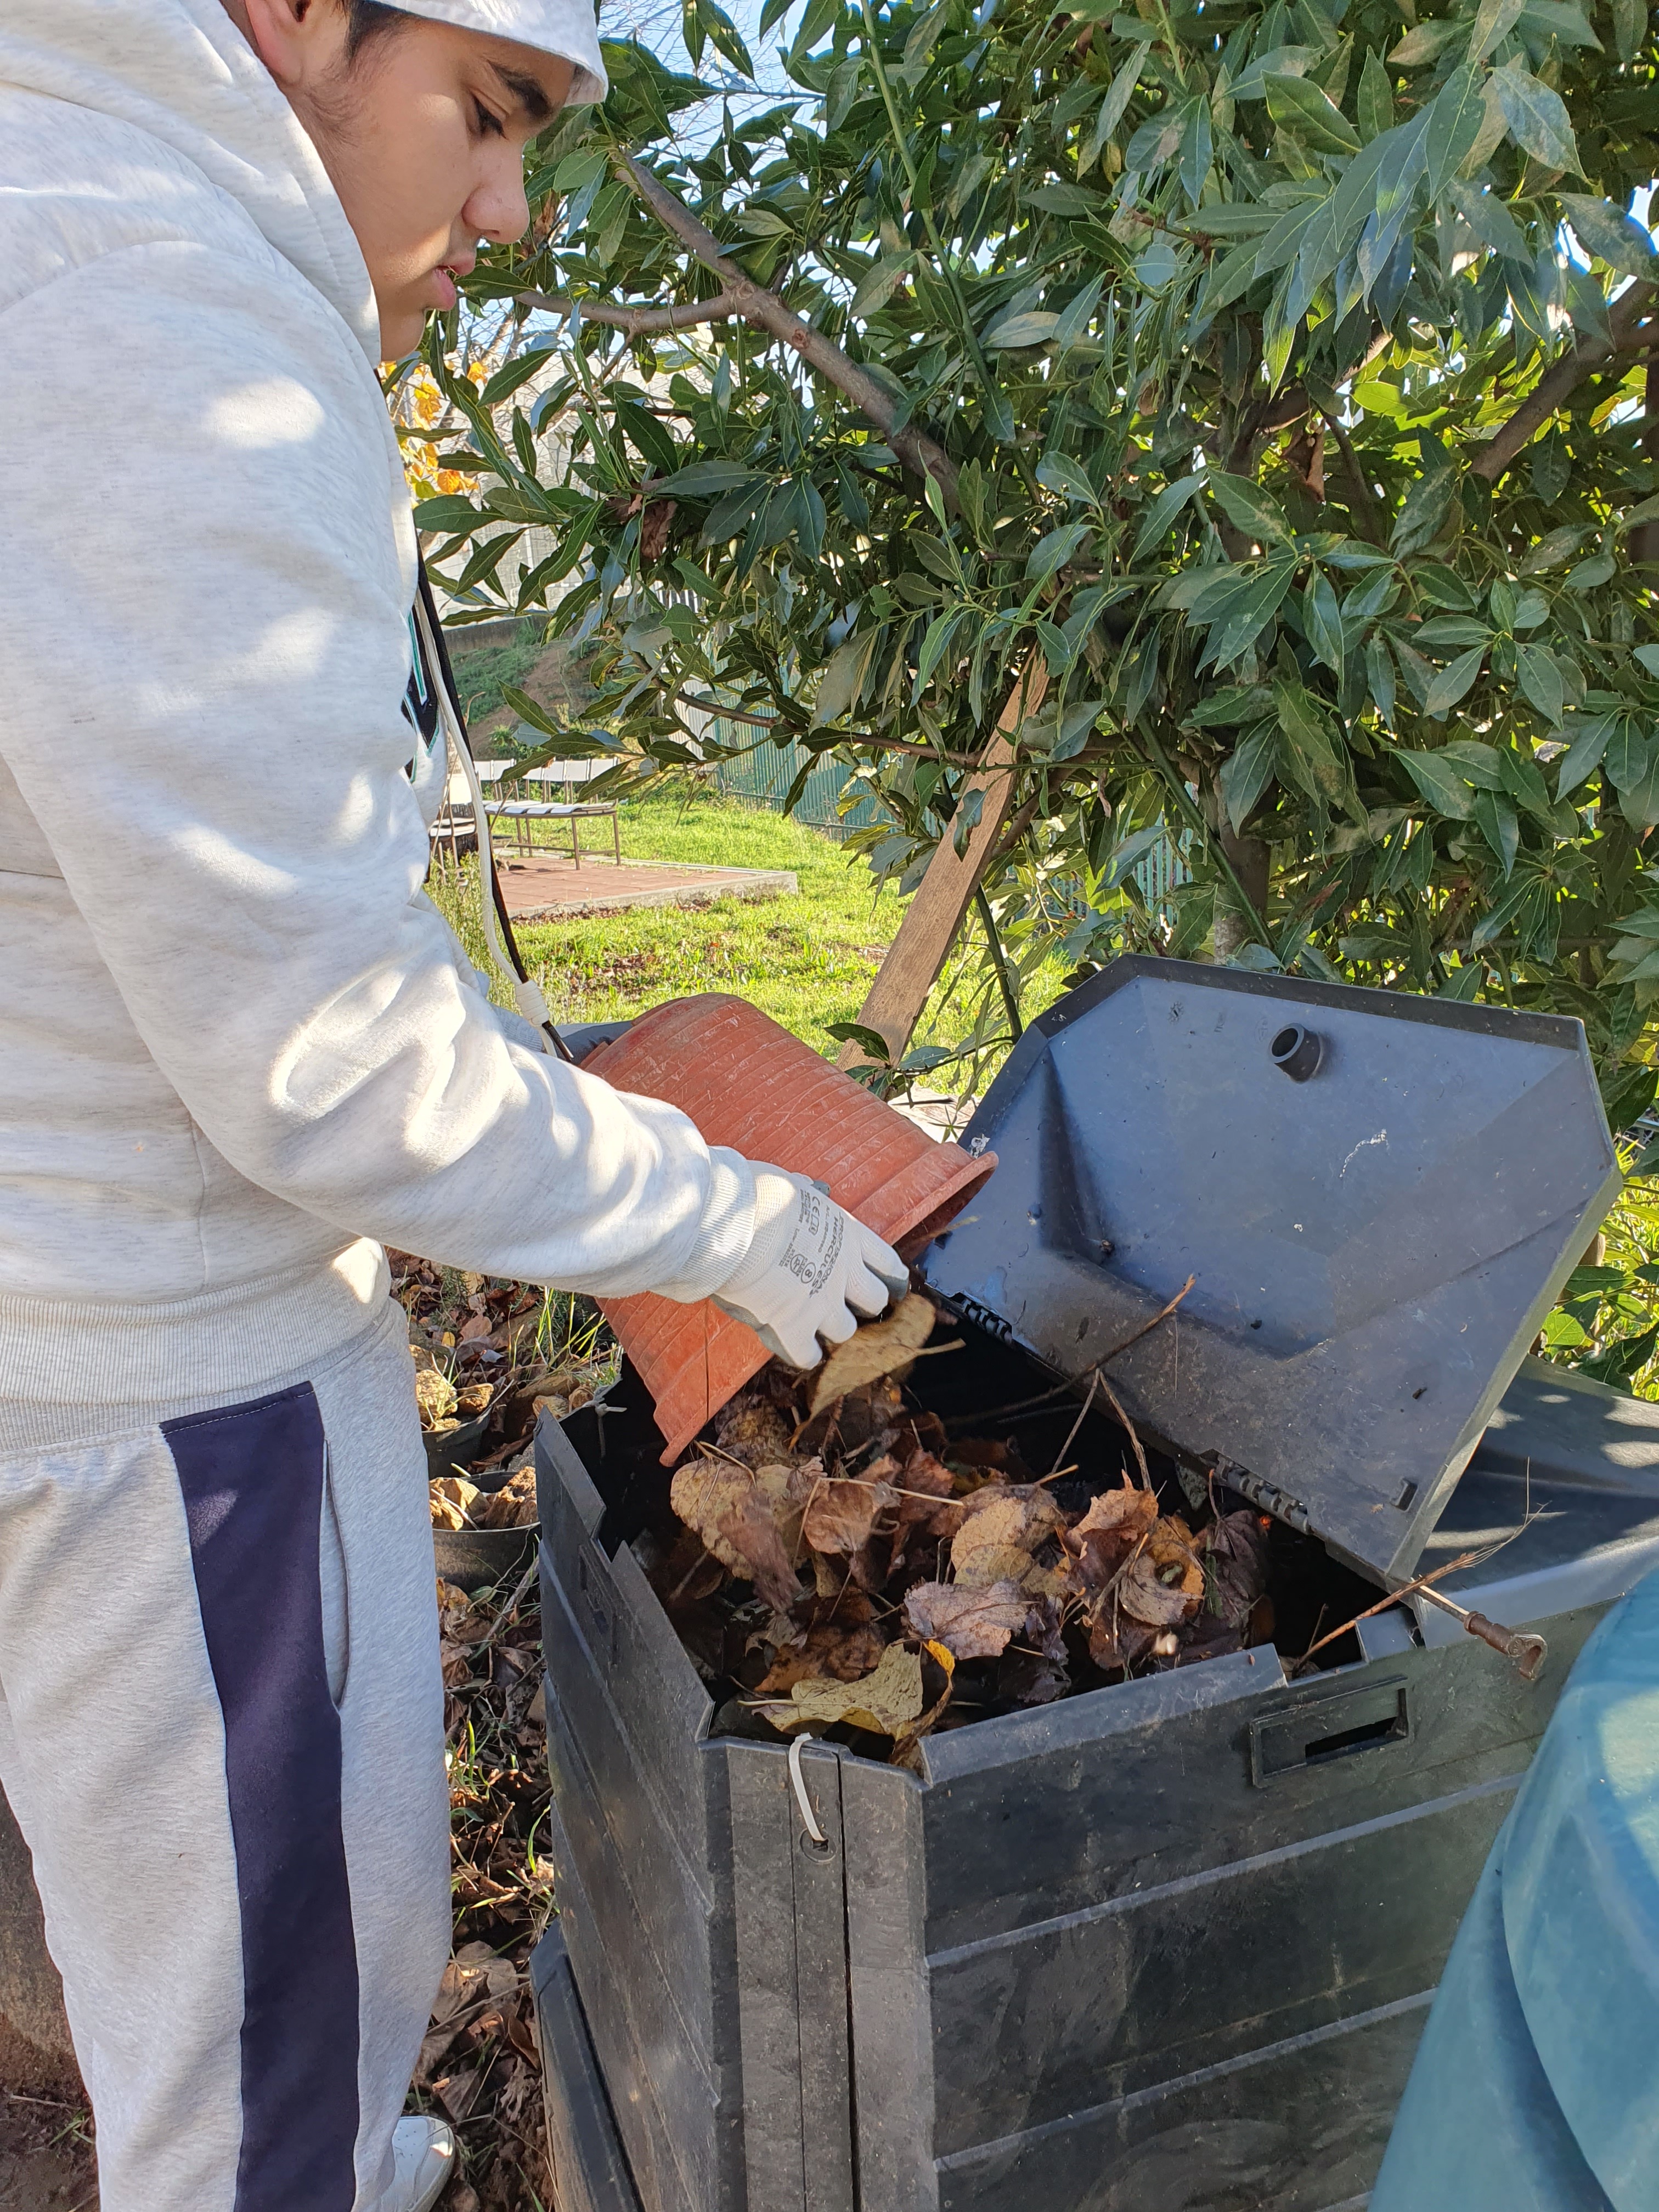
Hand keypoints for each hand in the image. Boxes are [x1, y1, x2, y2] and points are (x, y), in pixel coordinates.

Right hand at [712, 1168, 908, 1368]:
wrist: (734, 1221)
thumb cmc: (757, 1195)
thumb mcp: (793, 1186)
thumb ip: (808, 1194)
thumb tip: (812, 1188)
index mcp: (848, 1235)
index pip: (886, 1262)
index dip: (890, 1276)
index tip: (893, 1283)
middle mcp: (844, 1272)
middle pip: (874, 1301)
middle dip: (861, 1305)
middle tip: (844, 1303)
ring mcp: (822, 1302)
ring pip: (845, 1331)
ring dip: (830, 1329)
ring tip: (814, 1325)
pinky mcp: (794, 1326)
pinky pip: (808, 1354)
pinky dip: (803, 1353)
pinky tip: (795, 1347)